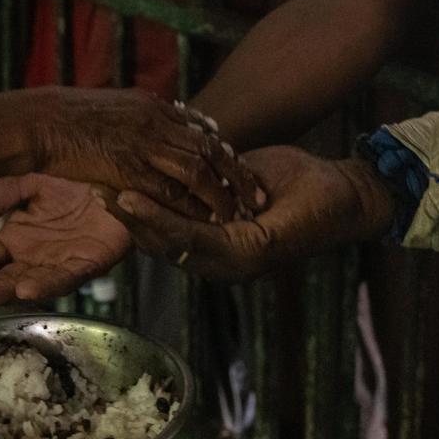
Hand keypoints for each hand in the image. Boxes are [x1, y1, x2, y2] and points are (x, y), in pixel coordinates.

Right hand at [0, 174, 132, 304]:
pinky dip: (46, 285)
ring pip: (30, 284)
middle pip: (4, 278)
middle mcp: (33, 260)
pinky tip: (27, 289)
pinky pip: (65, 279)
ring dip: (9, 291)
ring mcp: (58, 266)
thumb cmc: (70, 186)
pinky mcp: (87, 267)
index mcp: (15, 242)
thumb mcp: (27, 184)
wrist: (113, 181)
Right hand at [26, 89, 265, 222]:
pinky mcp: (131, 170)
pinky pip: (171, 192)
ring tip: (239, 215)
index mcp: (151, 106)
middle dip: (236, 175)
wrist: (37, 123)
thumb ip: (136, 117)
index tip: (239, 166)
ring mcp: (145, 145)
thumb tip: (148, 122)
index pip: (201, 129)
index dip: (223, 150)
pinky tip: (205, 223)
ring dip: (221, 196)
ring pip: (199, 172)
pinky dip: (191, 208)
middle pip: (211, 149)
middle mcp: (156, 122)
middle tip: (256, 195)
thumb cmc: (63, 118)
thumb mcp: (110, 107)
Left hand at [105, 147, 395, 279]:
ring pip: (163, 226)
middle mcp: (219, 255)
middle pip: (163, 239)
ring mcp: (215, 238)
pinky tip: (127, 180)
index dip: (153, 220)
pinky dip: (152, 196)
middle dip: (130, 216)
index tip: (125, 198)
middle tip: (98, 190)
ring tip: (99, 185)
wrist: (340, 195)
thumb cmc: (323, 207)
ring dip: (132, 208)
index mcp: (236, 258)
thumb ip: (252, 237)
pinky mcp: (214, 220)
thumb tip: (220, 239)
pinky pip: (177, 211)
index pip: (183, 241)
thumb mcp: (288, 223)